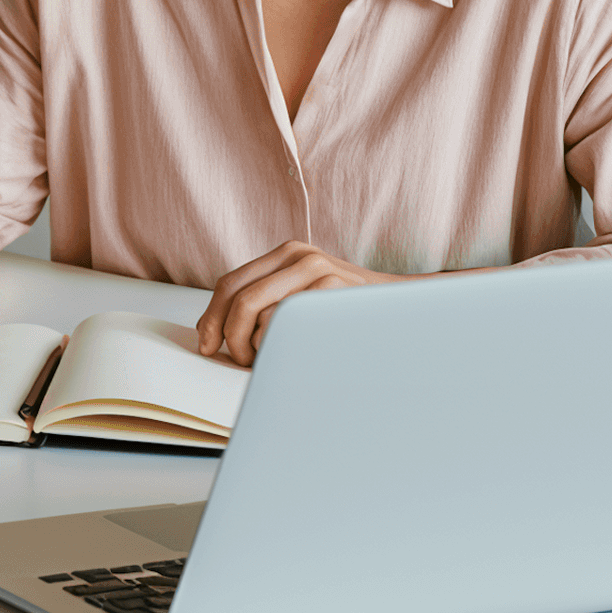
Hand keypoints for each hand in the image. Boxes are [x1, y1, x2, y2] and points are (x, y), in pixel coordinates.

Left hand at [195, 240, 398, 366]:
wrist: (404, 310)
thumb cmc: (348, 312)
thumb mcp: (306, 295)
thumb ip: (269, 300)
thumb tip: (216, 330)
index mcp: (287, 253)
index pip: (230, 283)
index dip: (212, 317)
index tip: (207, 344)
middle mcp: (299, 256)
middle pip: (237, 298)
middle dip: (228, 335)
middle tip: (238, 359)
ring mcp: (317, 271)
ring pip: (257, 314)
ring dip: (256, 345)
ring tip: (273, 357)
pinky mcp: (332, 292)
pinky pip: (283, 325)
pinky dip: (279, 346)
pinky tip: (295, 352)